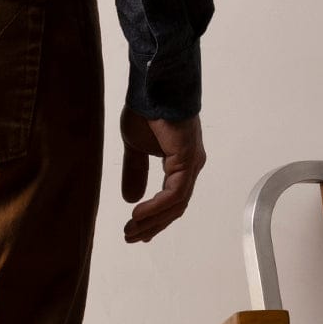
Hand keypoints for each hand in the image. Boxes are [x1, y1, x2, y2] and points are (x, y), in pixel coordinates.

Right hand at [119, 105, 206, 243]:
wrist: (152, 87)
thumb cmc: (146, 110)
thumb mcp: (134, 148)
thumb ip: (135, 173)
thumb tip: (131, 198)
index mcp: (182, 162)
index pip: (173, 199)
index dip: (155, 218)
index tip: (137, 231)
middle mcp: (191, 165)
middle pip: (176, 207)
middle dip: (153, 225)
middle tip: (131, 236)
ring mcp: (191, 163)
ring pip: (176, 204)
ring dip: (153, 221)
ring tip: (131, 230)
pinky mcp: (186, 159)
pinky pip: (174, 194)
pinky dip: (156, 207)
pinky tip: (137, 213)